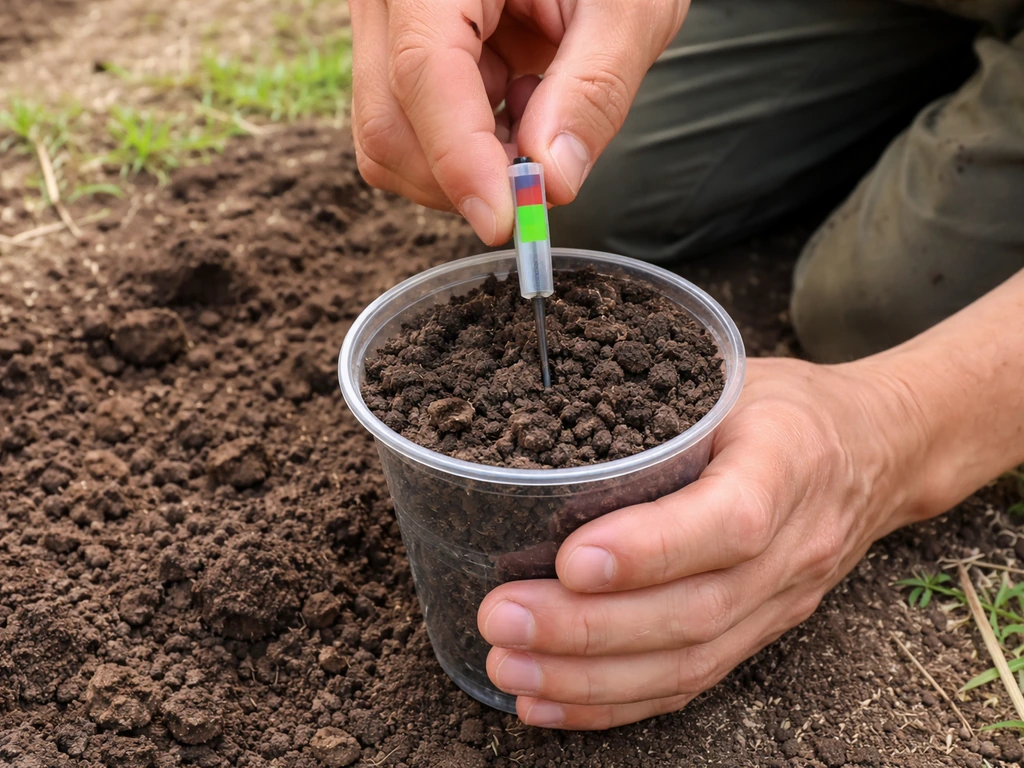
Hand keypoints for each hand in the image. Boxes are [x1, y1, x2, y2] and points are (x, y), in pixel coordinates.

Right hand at [350, 0, 687, 243]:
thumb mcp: (628, 6)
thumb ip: (593, 91)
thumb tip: (554, 182)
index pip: (421, 70)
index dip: (459, 157)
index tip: (506, 220)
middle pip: (389, 124)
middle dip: (466, 174)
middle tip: (544, 169)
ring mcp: (384, 27)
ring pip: (393, 141)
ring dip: (471, 161)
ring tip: (537, 103)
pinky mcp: (397, 55)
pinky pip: (411, 131)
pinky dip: (470, 145)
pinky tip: (517, 97)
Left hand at [477, 357, 926, 728]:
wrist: (877, 452)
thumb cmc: (785, 406)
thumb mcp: (731, 377)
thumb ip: (659, 410)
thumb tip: (548, 436)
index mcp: (790, 463)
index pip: (731, 521)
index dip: (651, 550)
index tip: (570, 560)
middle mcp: (794, 546)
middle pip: (696, 610)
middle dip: (589, 628)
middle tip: (502, 619)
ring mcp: (781, 600)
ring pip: (690, 662)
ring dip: (589, 679)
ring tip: (509, 666)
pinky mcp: (762, 631)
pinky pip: (693, 682)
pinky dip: (614, 703)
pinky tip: (548, 702)